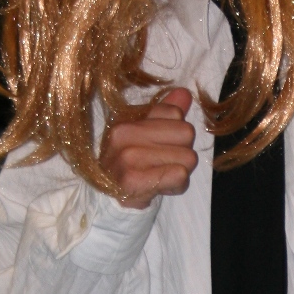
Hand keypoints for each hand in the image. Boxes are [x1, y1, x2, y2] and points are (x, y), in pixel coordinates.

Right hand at [101, 87, 197, 208]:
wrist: (106, 200)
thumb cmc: (129, 167)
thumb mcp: (144, 135)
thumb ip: (165, 113)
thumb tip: (185, 93)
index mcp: (127, 120)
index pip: (176, 113)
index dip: (176, 134)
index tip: (160, 148)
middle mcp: (124, 134)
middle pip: (187, 133)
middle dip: (183, 153)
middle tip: (164, 165)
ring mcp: (127, 157)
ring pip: (187, 157)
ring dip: (181, 172)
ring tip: (161, 177)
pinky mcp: (133, 180)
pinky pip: (180, 175)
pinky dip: (177, 185)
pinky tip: (162, 188)